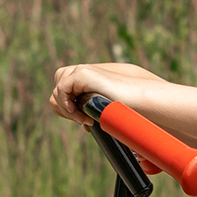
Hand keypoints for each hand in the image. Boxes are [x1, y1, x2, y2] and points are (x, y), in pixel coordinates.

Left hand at [48, 61, 167, 123]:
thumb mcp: (104, 110)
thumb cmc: (129, 108)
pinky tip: (81, 114)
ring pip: (56, 92)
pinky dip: (66, 105)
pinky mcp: (83, 73)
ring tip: (85, 119)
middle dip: (65, 110)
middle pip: (56, 93)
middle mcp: (81, 73)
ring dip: (67, 110)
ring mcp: (81, 71)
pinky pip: (61, 90)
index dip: (68, 111)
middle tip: (84, 121)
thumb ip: (93, 113)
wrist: (140, 99)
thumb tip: (84, 125)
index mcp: (85, 80)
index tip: (84, 121)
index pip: (62, 95)